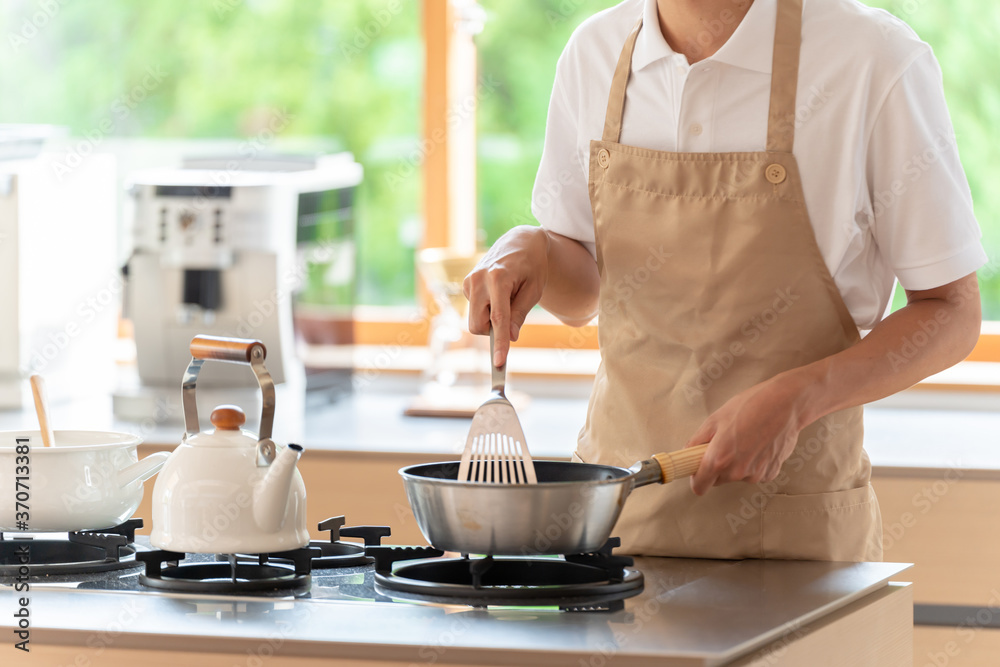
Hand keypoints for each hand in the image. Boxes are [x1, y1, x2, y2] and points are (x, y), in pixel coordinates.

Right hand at [463, 226, 549, 366]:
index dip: (500, 343)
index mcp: (498, 278)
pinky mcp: (466, 284)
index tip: (499, 363)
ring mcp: (469, 281)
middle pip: (478, 324)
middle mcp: (478, 279)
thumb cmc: (532, 266)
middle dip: (494, 331)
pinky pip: (475, 310)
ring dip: (491, 319)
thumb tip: (510, 337)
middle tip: (513, 318)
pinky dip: (487, 309)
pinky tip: (498, 293)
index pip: (498, 319)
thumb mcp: (534, 290)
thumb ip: (519, 314)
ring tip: (508, 298)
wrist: (520, 241)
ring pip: (475, 320)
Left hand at [686, 372, 809, 495]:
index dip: (697, 478)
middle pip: (718, 480)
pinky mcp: (771, 473)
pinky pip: (754, 473)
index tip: (698, 470)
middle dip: (718, 466)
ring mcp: (756, 474)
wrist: (785, 404)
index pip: (699, 486)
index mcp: (719, 459)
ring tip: (746, 439)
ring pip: (737, 475)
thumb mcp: (715, 419)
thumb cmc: (750, 406)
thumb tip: (687, 453)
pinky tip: (759, 444)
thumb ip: (696, 441)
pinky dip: (754, 463)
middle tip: (725, 442)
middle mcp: (737, 472)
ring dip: (737, 463)